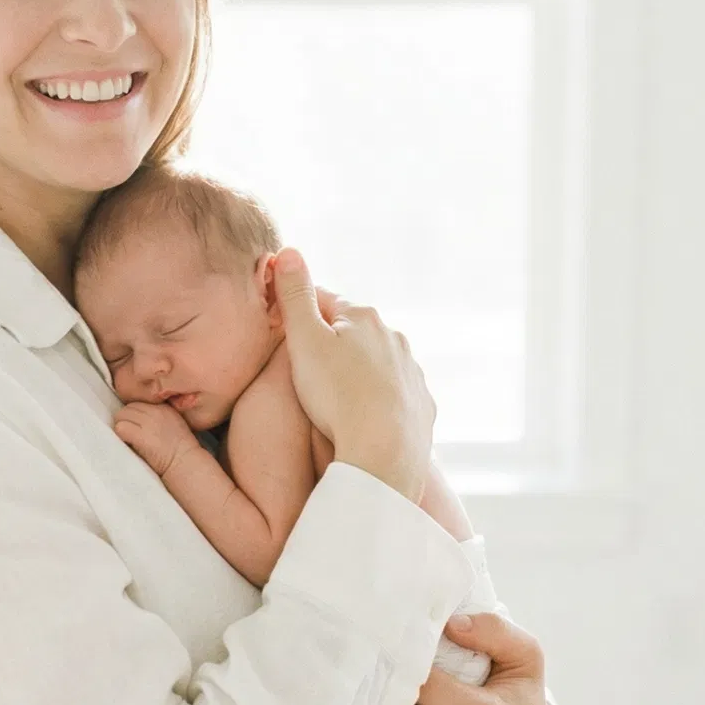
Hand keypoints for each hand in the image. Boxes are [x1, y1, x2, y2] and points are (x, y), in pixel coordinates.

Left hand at [113, 400, 201, 478]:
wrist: (185, 463)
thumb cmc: (181, 450)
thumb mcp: (173, 423)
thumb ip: (157, 417)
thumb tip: (137, 418)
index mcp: (163, 407)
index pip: (138, 403)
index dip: (133, 416)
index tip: (135, 427)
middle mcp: (155, 411)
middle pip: (127, 408)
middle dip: (125, 420)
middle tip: (130, 434)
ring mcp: (148, 422)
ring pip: (120, 416)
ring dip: (122, 428)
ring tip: (130, 440)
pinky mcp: (141, 435)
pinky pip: (120, 428)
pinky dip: (122, 436)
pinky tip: (130, 444)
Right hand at [268, 248, 435, 501]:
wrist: (383, 454)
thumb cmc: (337, 395)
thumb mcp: (304, 340)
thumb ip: (295, 295)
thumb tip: (288, 250)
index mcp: (363, 317)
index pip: (323, 299)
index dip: (299, 312)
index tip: (283, 330)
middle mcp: (394, 338)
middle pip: (353, 330)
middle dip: (331, 342)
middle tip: (304, 368)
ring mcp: (412, 373)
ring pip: (377, 362)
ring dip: (357, 370)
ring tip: (333, 396)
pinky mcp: (422, 406)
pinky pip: (394, 394)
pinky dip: (378, 399)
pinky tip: (364, 417)